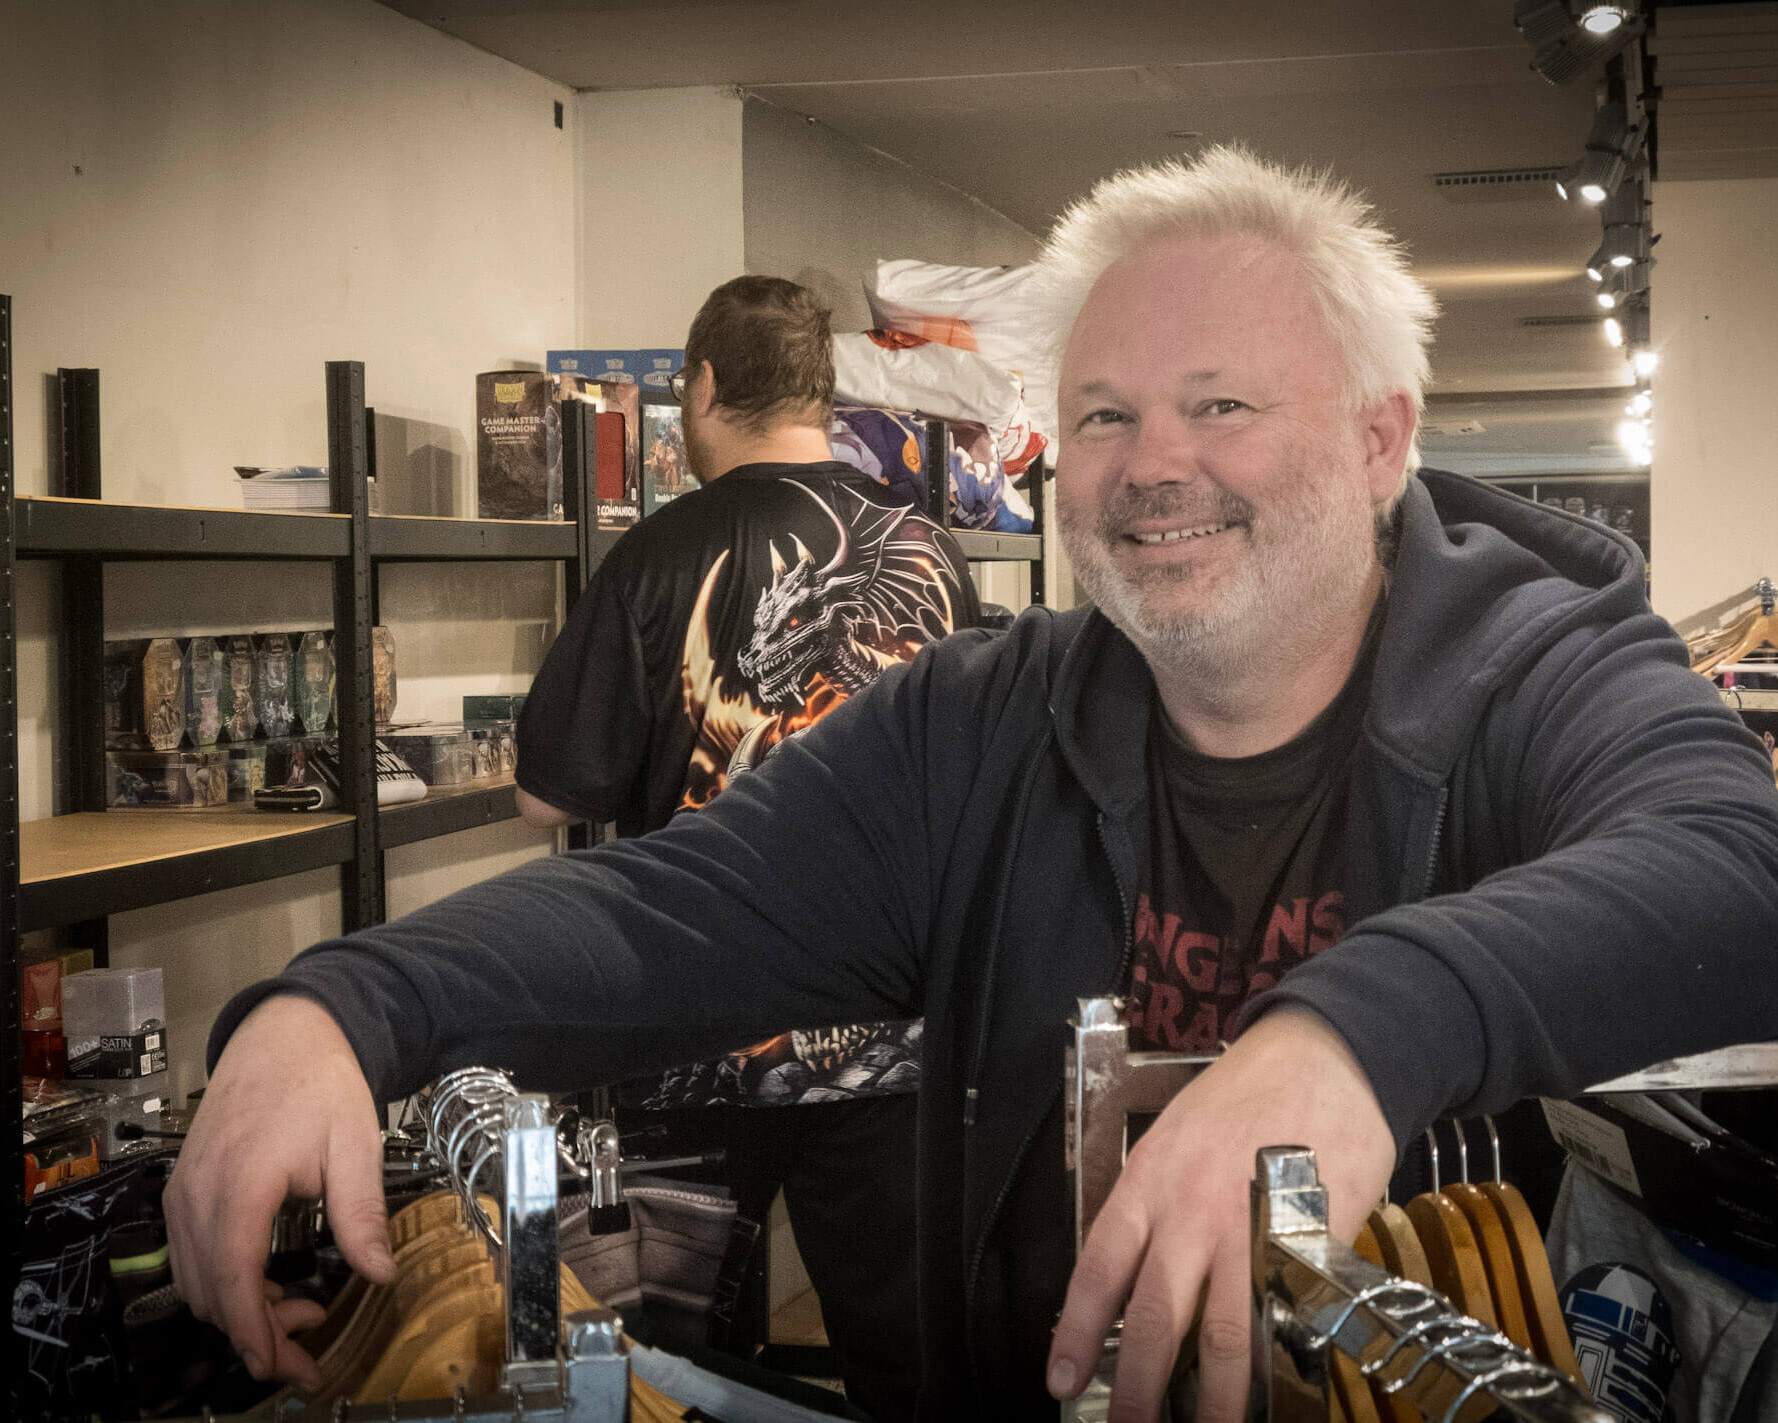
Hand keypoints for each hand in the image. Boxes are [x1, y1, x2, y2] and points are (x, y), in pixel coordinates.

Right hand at [165, 995, 394, 1388]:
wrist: (284, 1034)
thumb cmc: (321, 1083)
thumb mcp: (356, 1144)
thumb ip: (361, 1213)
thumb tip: (379, 1274)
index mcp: (242, 1183)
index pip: (236, 1282)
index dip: (258, 1336)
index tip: (288, 1369)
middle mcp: (199, 1192)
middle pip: (212, 1294)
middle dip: (257, 1332)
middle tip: (312, 1339)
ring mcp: (183, 1190)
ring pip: (196, 1281)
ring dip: (239, 1309)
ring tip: (299, 1303)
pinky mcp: (181, 1188)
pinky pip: (190, 1255)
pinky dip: (222, 1281)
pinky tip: (266, 1279)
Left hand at [1047, 1006, 1395, 1421]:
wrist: (1328, 1058)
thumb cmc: (1246, 1096)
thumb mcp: (1176, 1136)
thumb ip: (1157, 1207)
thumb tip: (1136, 1280)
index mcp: (1150, 1181)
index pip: (1099, 1268)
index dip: (1075, 1331)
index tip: (1058, 1382)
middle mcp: (1193, 1214)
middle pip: (1154, 1318)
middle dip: (1135, 1389)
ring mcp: (1253, 1235)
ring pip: (1223, 1337)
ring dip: (1210, 1399)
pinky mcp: (1311, 1250)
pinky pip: (1287, 1321)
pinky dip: (1276, 1365)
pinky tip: (1269, 1394)